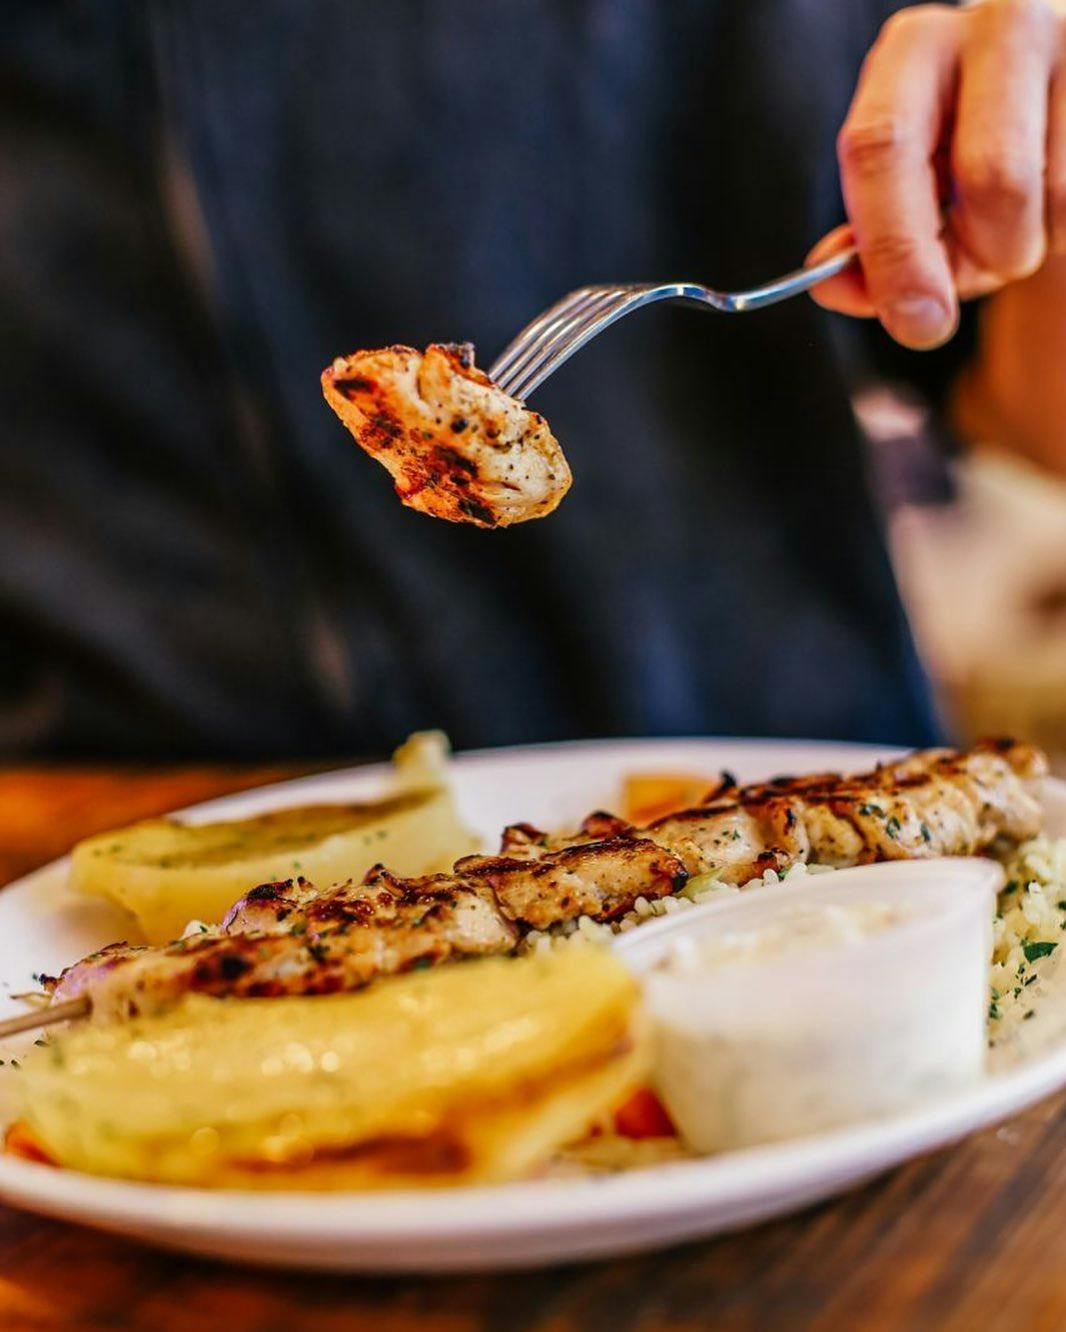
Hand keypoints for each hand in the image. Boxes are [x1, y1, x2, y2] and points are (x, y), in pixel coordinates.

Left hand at [809, 0, 1065, 348]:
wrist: (1049, 102)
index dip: (893, 247)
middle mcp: (998, 25)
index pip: (883, 146)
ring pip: (1053, 196)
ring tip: (1010, 224)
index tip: (912, 319)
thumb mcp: (907, 192)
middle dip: (980, 257)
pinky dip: (1061, 231)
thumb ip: (869, 244)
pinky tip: (1047, 204)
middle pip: (992, 175)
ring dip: (1025, 246)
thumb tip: (835, 288)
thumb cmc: (964, 153)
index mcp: (913, 49)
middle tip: (968, 296)